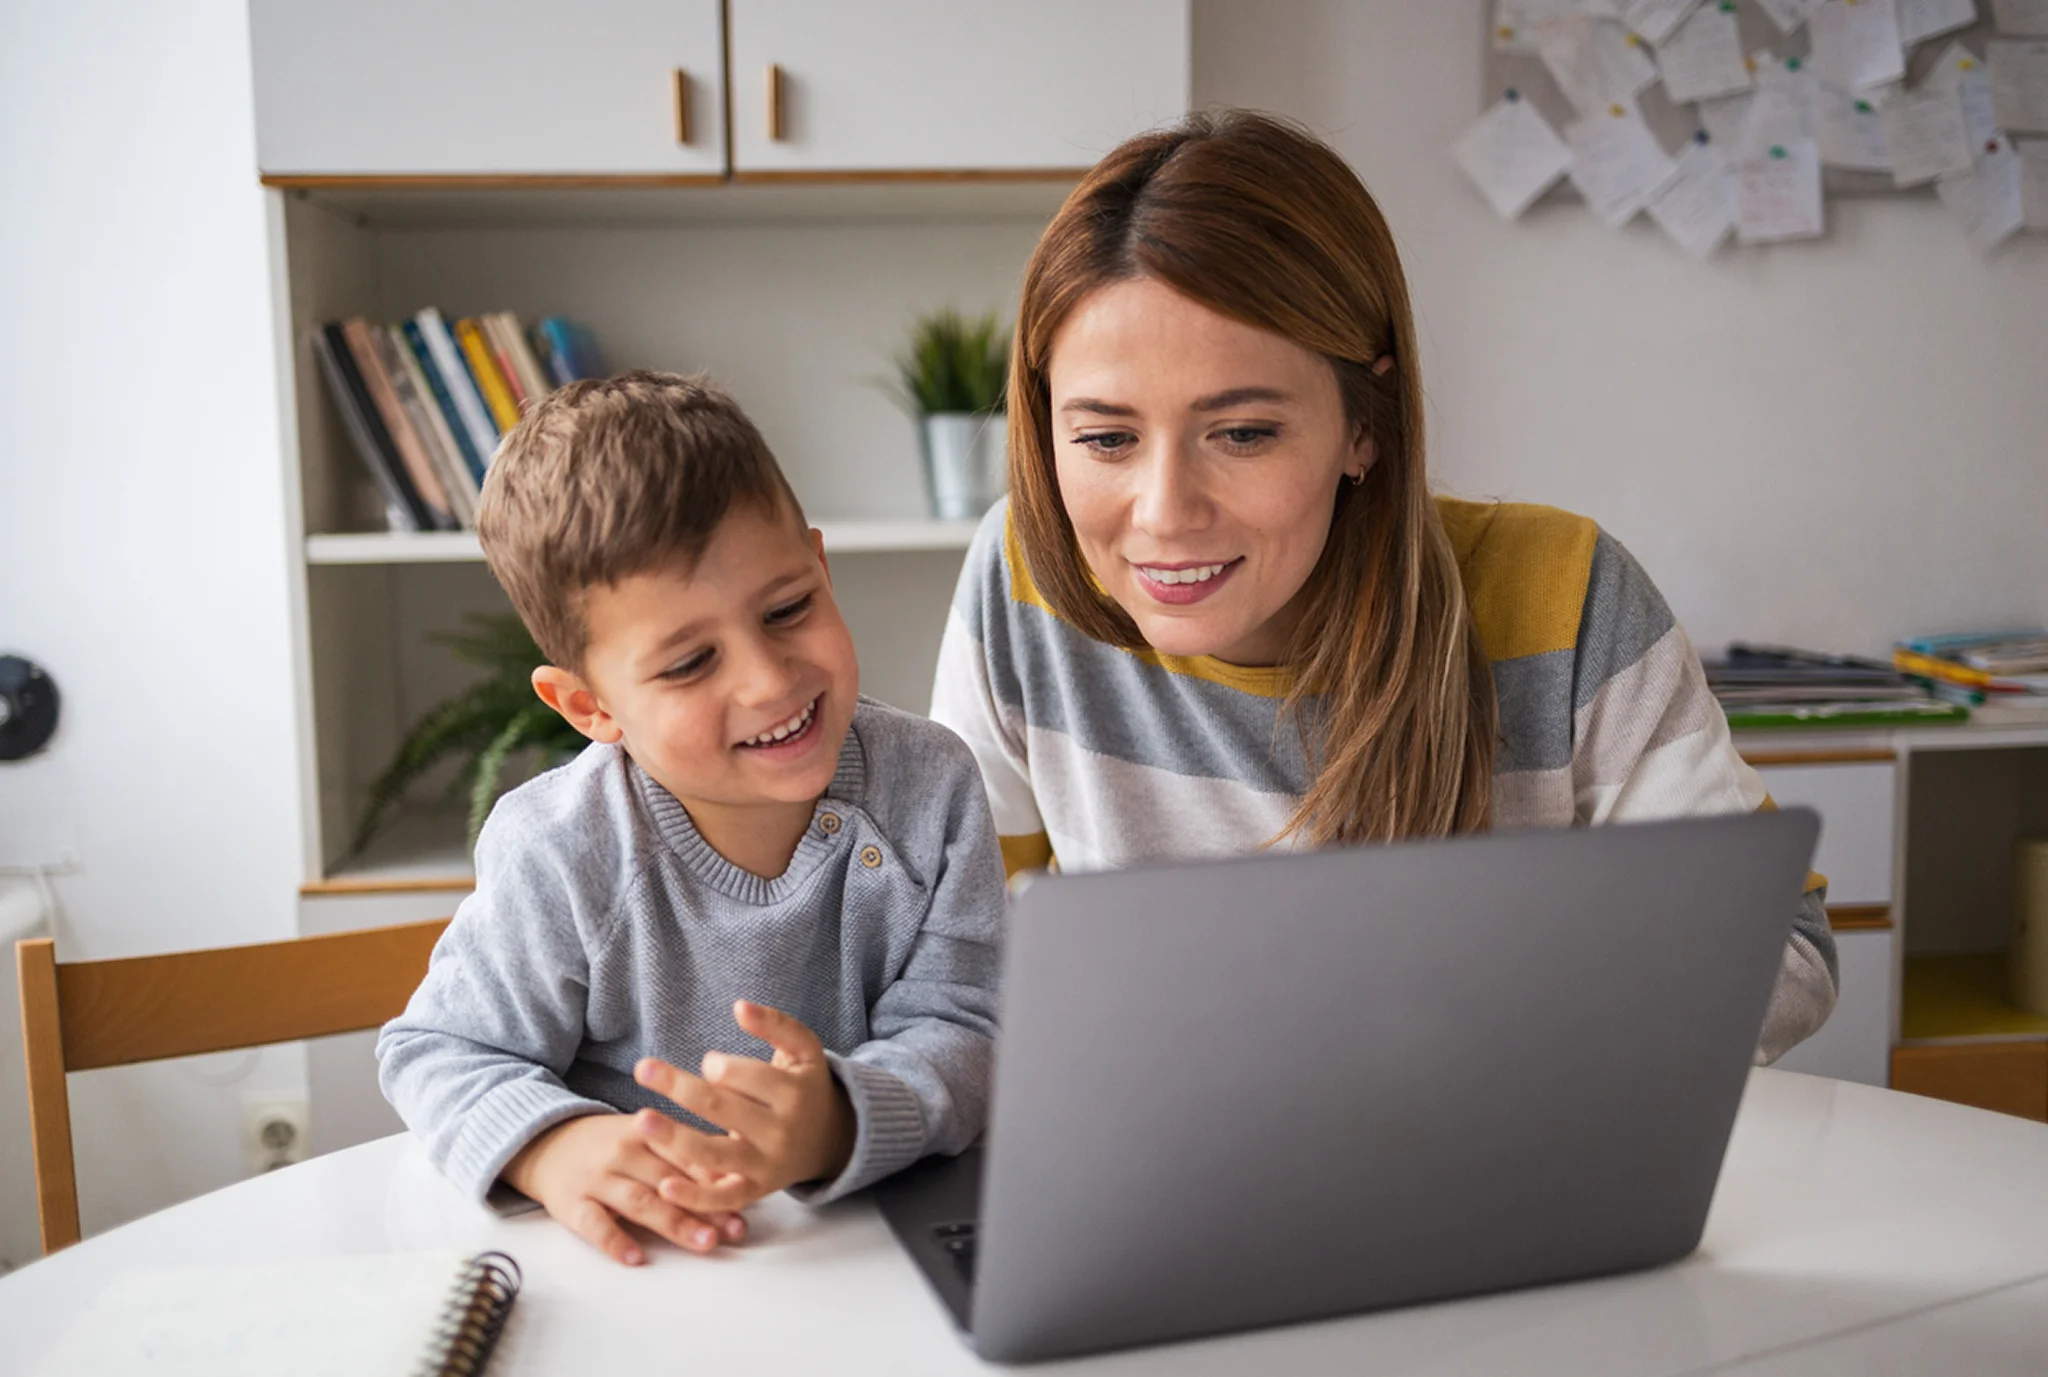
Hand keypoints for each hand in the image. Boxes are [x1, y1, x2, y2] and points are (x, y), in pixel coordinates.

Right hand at [500, 1113, 747, 1265]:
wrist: (545, 1141)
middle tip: (734, 1229)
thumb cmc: (609, 1145)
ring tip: (704, 1242)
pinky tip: (636, 1257)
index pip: (687, 1156)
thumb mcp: (645, 1137)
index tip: (746, 1202)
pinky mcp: (571, 1203)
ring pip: (640, 1202)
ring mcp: (596, 1178)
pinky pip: (594, 1224)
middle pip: (669, 1182)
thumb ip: (682, 1155)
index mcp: (646, 1133)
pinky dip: (615, 1241)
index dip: (717, 1180)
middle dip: (705, 1207)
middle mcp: (623, 1153)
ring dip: (674, 1223)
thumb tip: (732, 1180)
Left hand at [629, 999, 855, 1212]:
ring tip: (641, 1120)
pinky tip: (665, 1186)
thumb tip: (739, 1006)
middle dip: (679, 1087)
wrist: (829, 1139)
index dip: (718, 1066)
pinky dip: (694, 1197)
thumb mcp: (804, 1050)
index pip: (745, 1076)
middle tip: (643, 1068)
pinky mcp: (754, 1192)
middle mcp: (779, 1132)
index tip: (709, 1064)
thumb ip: (777, 1024)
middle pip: (722, 1108)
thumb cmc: (805, 1086)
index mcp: (792, 1094)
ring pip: (714, 1153)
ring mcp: (765, 1165)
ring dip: (675, 1138)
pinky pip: (722, 1198)